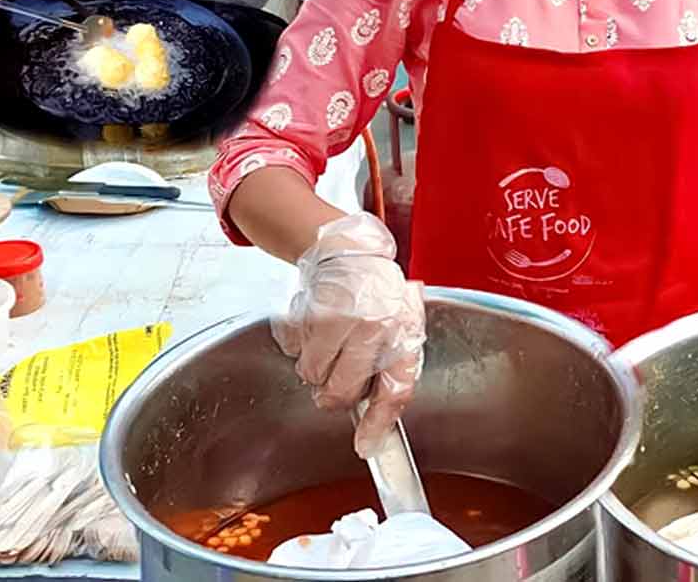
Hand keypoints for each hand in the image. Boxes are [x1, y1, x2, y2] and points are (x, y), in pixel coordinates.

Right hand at [272, 213, 424, 458]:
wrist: (348, 250)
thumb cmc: (378, 290)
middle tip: (337, 378)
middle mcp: (370, 327)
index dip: (378, 426)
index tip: (365, 446)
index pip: (393, 392)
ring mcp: (335, 319)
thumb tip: (378, 421)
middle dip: (335, 394)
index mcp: (401, 332)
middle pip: (342, 392)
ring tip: (330, 342)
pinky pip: (293, 350)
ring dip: (316, 367)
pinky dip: (298, 345)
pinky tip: (315, 327)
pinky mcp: (305, 311)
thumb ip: (397, 365)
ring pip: (312, 375)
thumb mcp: (405, 322)